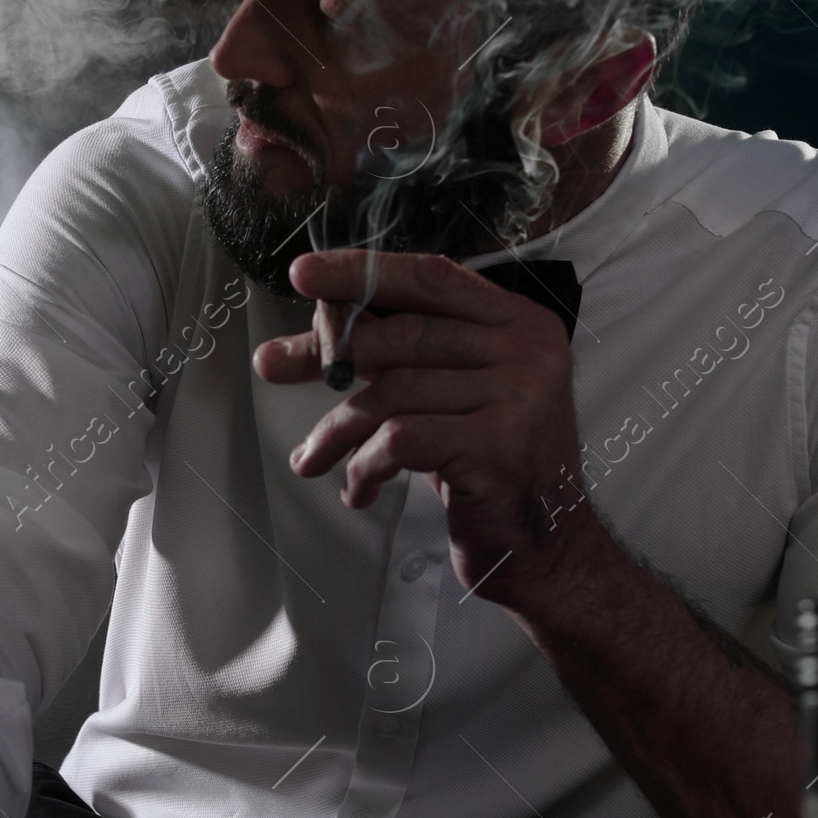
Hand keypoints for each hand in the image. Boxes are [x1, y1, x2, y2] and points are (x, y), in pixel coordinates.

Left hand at [255, 248, 604, 607]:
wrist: (544, 546)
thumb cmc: (487, 468)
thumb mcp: (447, 397)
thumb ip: (396, 356)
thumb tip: (309, 335)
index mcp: (518, 323)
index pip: (430, 277)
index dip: (361, 271)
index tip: (304, 274)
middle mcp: (526, 351)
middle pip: (403, 333)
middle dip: (327, 352)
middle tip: (273, 366)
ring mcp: (518, 398)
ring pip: (393, 391)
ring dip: (338, 429)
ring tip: (313, 457)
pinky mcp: (497, 447)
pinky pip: (401, 439)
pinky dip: (366, 465)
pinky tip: (359, 489)